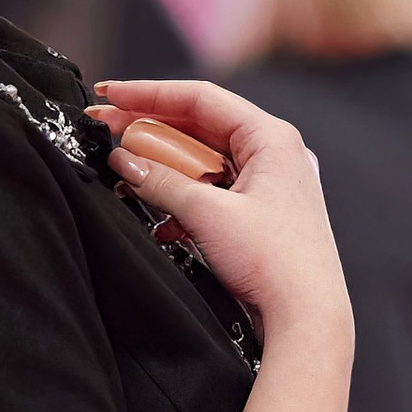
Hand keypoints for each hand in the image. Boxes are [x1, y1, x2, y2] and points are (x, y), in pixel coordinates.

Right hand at [90, 81, 352, 348]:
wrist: (308, 318)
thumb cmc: (274, 263)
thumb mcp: (207, 214)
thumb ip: (160, 182)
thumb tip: (123, 161)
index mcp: (273, 139)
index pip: (201, 99)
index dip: (149, 93)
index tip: (108, 94)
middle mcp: (276, 154)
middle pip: (201, 127)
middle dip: (152, 133)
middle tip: (104, 131)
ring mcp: (272, 184)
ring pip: (205, 162)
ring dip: (165, 170)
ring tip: (126, 176)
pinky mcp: (264, 214)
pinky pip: (215, 192)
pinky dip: (184, 200)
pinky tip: (160, 220)